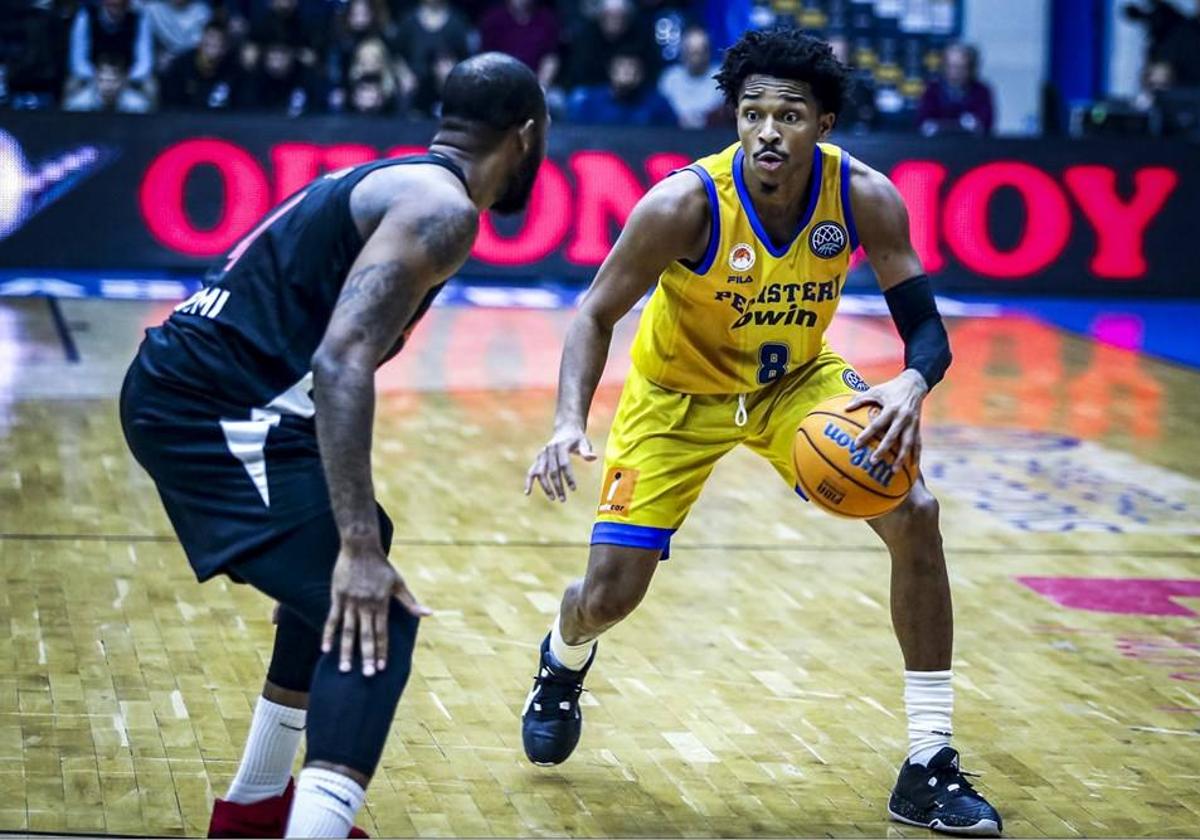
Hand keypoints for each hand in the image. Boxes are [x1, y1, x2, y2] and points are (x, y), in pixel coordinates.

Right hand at [321, 544, 431, 676]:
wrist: (361, 547)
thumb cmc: (381, 566)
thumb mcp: (398, 583)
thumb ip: (410, 602)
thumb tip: (429, 614)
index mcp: (381, 604)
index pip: (382, 633)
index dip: (382, 650)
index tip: (381, 668)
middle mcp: (365, 605)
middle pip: (366, 636)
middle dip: (367, 656)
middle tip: (366, 676)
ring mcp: (350, 602)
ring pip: (348, 631)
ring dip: (346, 651)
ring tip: (344, 669)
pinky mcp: (337, 597)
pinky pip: (332, 619)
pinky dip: (328, 635)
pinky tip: (325, 649)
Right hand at [524, 424, 596, 501]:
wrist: (566, 430)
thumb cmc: (577, 439)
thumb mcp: (584, 443)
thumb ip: (586, 451)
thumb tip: (594, 457)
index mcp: (561, 446)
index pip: (564, 464)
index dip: (568, 477)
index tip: (574, 489)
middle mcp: (549, 450)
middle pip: (552, 471)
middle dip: (557, 486)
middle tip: (563, 499)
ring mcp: (542, 455)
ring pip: (540, 473)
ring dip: (546, 487)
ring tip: (553, 498)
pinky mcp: (538, 459)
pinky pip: (532, 471)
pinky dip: (529, 481)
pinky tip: (528, 492)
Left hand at [845, 369, 928, 467]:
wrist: (915, 384)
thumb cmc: (891, 388)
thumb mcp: (875, 391)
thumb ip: (860, 399)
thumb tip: (845, 408)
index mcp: (891, 408)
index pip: (877, 424)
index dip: (867, 435)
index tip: (856, 445)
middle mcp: (903, 417)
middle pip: (893, 437)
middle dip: (883, 450)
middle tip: (873, 461)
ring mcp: (912, 424)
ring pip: (908, 443)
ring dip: (901, 458)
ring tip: (894, 471)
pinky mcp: (918, 427)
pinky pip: (918, 443)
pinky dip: (916, 455)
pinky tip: (912, 467)